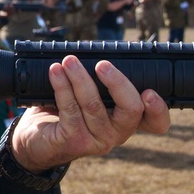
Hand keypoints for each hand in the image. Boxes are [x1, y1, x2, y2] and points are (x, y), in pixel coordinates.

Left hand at [8, 55, 168, 171]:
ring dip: (80, 78)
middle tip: (102, 64)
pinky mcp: (74, 141)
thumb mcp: (87, 94)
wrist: (34, 139)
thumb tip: (97, 52)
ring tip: (68, 61)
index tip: (150, 92)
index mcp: (126, 120)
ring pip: (94, 105)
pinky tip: (56, 72)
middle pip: (131, 110)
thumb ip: (99, 81)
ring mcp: (97, 140)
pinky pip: (70, 110)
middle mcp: (117, 133)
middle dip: (118, 83)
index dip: (159, 110)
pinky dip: (62, 87)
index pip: (156, 123)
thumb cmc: (64, 112)